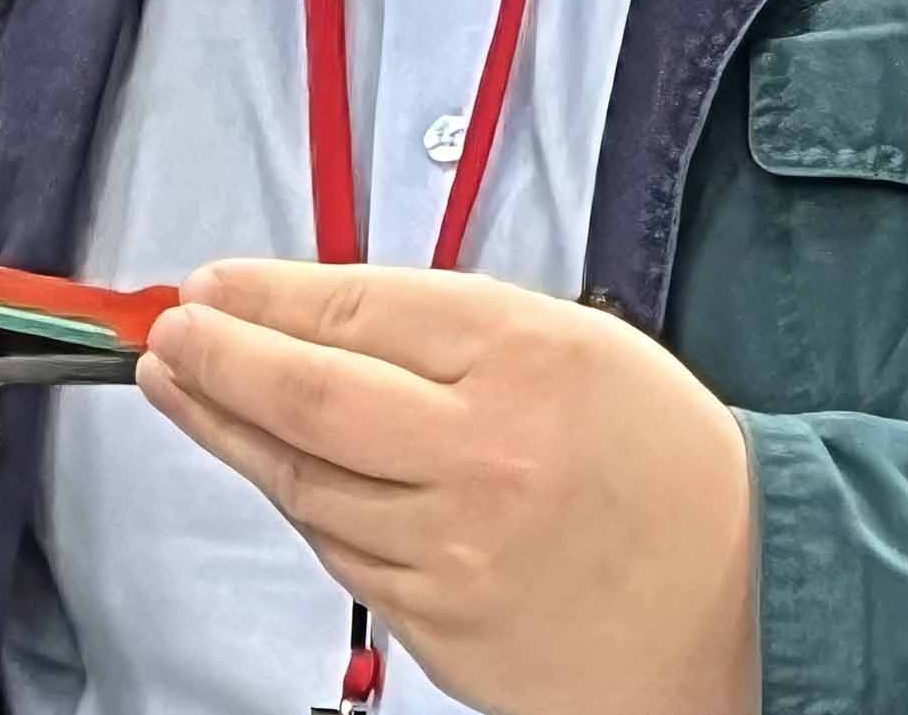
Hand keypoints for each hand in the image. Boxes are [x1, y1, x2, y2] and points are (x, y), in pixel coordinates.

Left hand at [138, 262, 760, 714]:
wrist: (740, 599)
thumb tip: (322, 311)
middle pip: (306, 397)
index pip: (358, 310)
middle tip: (168, 334)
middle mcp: (484, 452)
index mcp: (526, 358)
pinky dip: (302, 506)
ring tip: (184, 390)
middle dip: (217, 358)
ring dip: (231, 433)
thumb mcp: (578, 344)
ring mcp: (456, 548)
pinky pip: (343, 554)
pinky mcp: (442, 623)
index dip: (268, 296)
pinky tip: (275, 471)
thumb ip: (453, 326)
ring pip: (307, 484)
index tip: (213, 284)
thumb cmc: (663, 464)